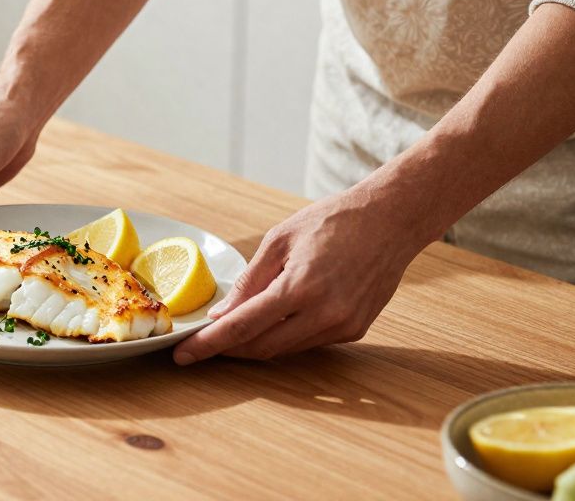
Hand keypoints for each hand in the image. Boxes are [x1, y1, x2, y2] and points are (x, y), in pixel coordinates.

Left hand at [172, 182, 432, 363]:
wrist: (392, 220)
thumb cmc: (334, 221)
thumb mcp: (279, 240)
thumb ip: (249, 281)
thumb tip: (221, 315)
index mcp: (301, 287)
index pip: (242, 327)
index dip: (209, 345)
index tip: (183, 355)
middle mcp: (325, 314)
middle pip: (262, 347)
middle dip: (228, 349)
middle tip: (201, 344)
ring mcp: (344, 326)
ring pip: (285, 349)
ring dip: (256, 343)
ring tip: (233, 328)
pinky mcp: (356, 330)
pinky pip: (309, 342)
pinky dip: (285, 335)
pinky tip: (276, 317)